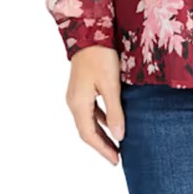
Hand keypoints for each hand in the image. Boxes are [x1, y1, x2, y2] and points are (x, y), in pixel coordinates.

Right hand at [65, 46, 124, 165]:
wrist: (89, 33)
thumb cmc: (101, 56)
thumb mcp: (111, 85)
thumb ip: (115, 111)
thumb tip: (119, 136)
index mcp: (79, 104)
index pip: (89, 135)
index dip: (103, 150)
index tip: (116, 161)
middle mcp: (73, 102)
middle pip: (87, 131)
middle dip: (102, 145)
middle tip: (117, 157)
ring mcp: (76, 95)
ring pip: (88, 121)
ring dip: (101, 133)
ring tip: (116, 143)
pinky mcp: (81, 88)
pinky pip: (90, 110)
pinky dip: (100, 120)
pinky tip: (111, 121)